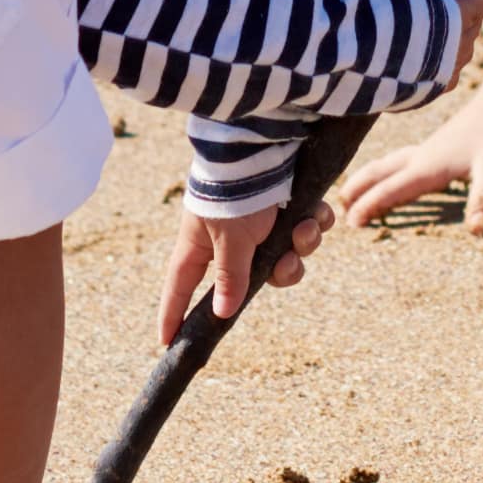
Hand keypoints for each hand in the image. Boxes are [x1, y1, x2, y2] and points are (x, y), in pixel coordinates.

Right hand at [158, 196, 333, 339]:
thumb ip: (229, 276)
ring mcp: (259, 218)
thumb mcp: (232, 238)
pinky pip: (304, 227)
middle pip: (253, 276)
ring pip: (286, 253)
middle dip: (279, 271)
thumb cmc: (237, 190)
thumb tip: (221, 314)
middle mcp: (229, 233)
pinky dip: (313, 222)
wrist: (267, 142)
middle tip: (287, 264)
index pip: (181, 286)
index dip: (173, 313)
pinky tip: (317, 210)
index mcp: (202, 241)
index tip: (166, 341)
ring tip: (307, 226)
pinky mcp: (286, 202)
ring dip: (301, 244)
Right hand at [326, 88, 482, 237]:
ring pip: (393, 162)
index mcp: (431, 165)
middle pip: (383, 171)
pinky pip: (407, 158)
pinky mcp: (445, 142)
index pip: (393, 189)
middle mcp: (427, 155)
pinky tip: (404, 170)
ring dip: (372, 175)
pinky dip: (393, 168)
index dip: (370, 206)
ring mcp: (434, 147)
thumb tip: (476, 228)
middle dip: (360, 187)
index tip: (350, 223)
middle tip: (338, 205)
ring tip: (357, 187)